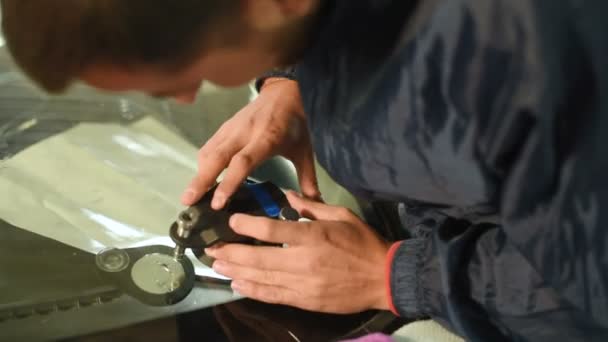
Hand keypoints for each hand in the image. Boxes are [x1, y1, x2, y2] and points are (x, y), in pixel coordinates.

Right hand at [181, 79, 319, 207]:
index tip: (218, 203)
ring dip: (198, 174)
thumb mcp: (305, 151)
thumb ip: (308, 179)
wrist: (285, 92)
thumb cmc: (296, 124)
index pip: (243, 162)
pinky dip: (202, 164)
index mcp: (266, 138)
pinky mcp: (225, 127)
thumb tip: (315, 205)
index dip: (229, 182)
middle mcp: (244, 133)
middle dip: (201, 180)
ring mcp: (232, 128)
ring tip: (189, 197)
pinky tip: (200, 180)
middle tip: (188, 201)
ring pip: (209, 152)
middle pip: (217, 157)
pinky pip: (209, 147)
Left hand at [205, 191, 391, 313]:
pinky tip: (237, 285)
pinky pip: (273, 295)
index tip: (231, 220)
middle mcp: (303, 261)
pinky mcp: (305, 300)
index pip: (271, 229)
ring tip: (217, 266)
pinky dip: (253, 291)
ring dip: (236, 272)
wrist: (383, 278)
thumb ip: (312, 206)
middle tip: (211, 248)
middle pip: (258, 257)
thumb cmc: (363, 242)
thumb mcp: (341, 215)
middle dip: (231, 252)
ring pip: (261, 278)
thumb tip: (287, 195)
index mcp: (312, 236)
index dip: (247, 225)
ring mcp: (303, 284)